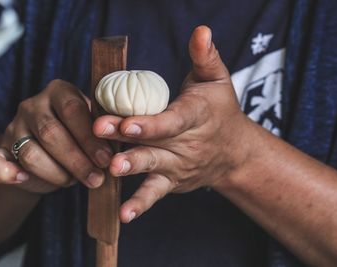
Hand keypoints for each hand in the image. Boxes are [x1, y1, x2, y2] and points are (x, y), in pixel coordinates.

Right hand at [0, 80, 111, 192]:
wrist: (55, 153)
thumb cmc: (82, 138)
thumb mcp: (96, 129)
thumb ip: (104, 131)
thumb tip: (118, 145)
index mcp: (59, 92)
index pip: (72, 109)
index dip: (89, 137)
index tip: (106, 159)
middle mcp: (33, 105)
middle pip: (51, 132)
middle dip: (77, 160)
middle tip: (96, 178)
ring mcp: (13, 127)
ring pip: (29, 153)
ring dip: (56, 173)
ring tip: (74, 182)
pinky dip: (4, 173)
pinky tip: (21, 180)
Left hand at [94, 26, 255, 222]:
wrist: (235, 152)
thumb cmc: (221, 111)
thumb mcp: (218, 80)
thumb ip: (206, 56)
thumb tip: (200, 30)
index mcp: (196, 115)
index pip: (172, 119)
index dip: (149, 122)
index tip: (125, 120)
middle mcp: (187, 144)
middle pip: (155, 142)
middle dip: (127, 139)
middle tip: (100, 134)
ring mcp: (179, 166)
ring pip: (152, 167)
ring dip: (131, 168)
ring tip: (111, 171)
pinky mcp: (173, 182)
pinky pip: (155, 193)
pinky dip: (140, 204)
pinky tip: (122, 215)